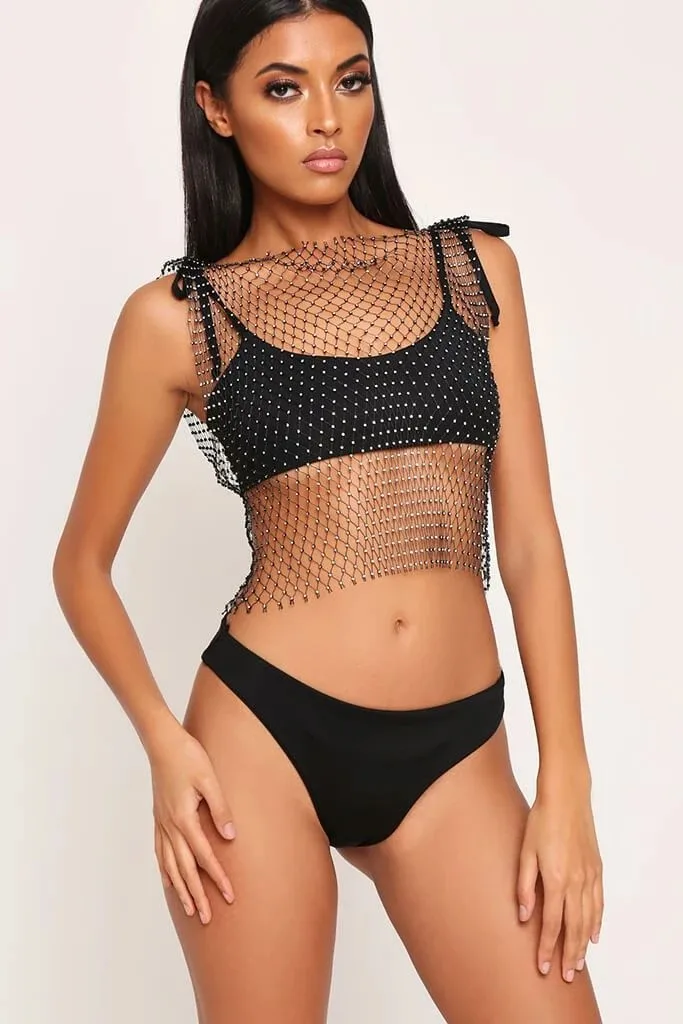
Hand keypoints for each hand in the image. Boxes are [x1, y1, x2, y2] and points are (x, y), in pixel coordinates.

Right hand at [149, 720, 236, 924]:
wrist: (162, 743)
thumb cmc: (188, 756)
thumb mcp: (210, 779)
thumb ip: (220, 809)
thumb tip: (231, 837)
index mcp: (185, 819)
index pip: (205, 857)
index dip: (217, 878)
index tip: (229, 896)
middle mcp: (171, 827)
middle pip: (185, 869)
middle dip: (197, 895)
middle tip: (206, 918)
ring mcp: (162, 824)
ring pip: (171, 865)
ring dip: (180, 889)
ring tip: (188, 910)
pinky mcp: (158, 818)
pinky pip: (160, 852)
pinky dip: (165, 870)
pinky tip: (169, 881)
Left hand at [517, 780, 602, 981]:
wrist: (566, 797)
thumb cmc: (541, 820)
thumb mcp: (525, 851)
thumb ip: (524, 885)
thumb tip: (523, 915)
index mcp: (556, 880)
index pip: (552, 924)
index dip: (547, 948)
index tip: (543, 966)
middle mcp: (576, 882)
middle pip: (574, 928)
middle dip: (569, 955)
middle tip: (565, 976)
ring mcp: (590, 876)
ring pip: (589, 919)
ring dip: (584, 944)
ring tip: (578, 963)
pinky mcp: (597, 868)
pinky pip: (599, 902)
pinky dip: (597, 921)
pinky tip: (594, 935)